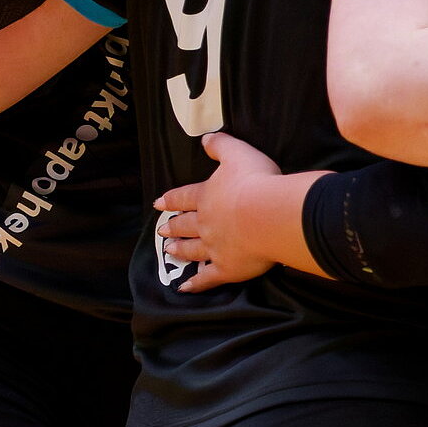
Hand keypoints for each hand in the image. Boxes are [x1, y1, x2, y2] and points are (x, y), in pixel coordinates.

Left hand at [154, 131, 284, 292]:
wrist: (269, 214)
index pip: (184, 197)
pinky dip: (195, 284)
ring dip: (180, 250)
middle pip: (184, 225)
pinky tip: (184, 288)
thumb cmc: (256, 181)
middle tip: (163, 230)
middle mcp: (205, 223)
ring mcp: (213, 247)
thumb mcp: (238, 153)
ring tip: (169, 251)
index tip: (158, 204)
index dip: (171, 199)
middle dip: (173, 226)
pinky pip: (206, 278)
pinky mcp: (226, 268)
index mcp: (207, 196)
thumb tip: (206, 138)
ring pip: (191, 249)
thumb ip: (221, 145)